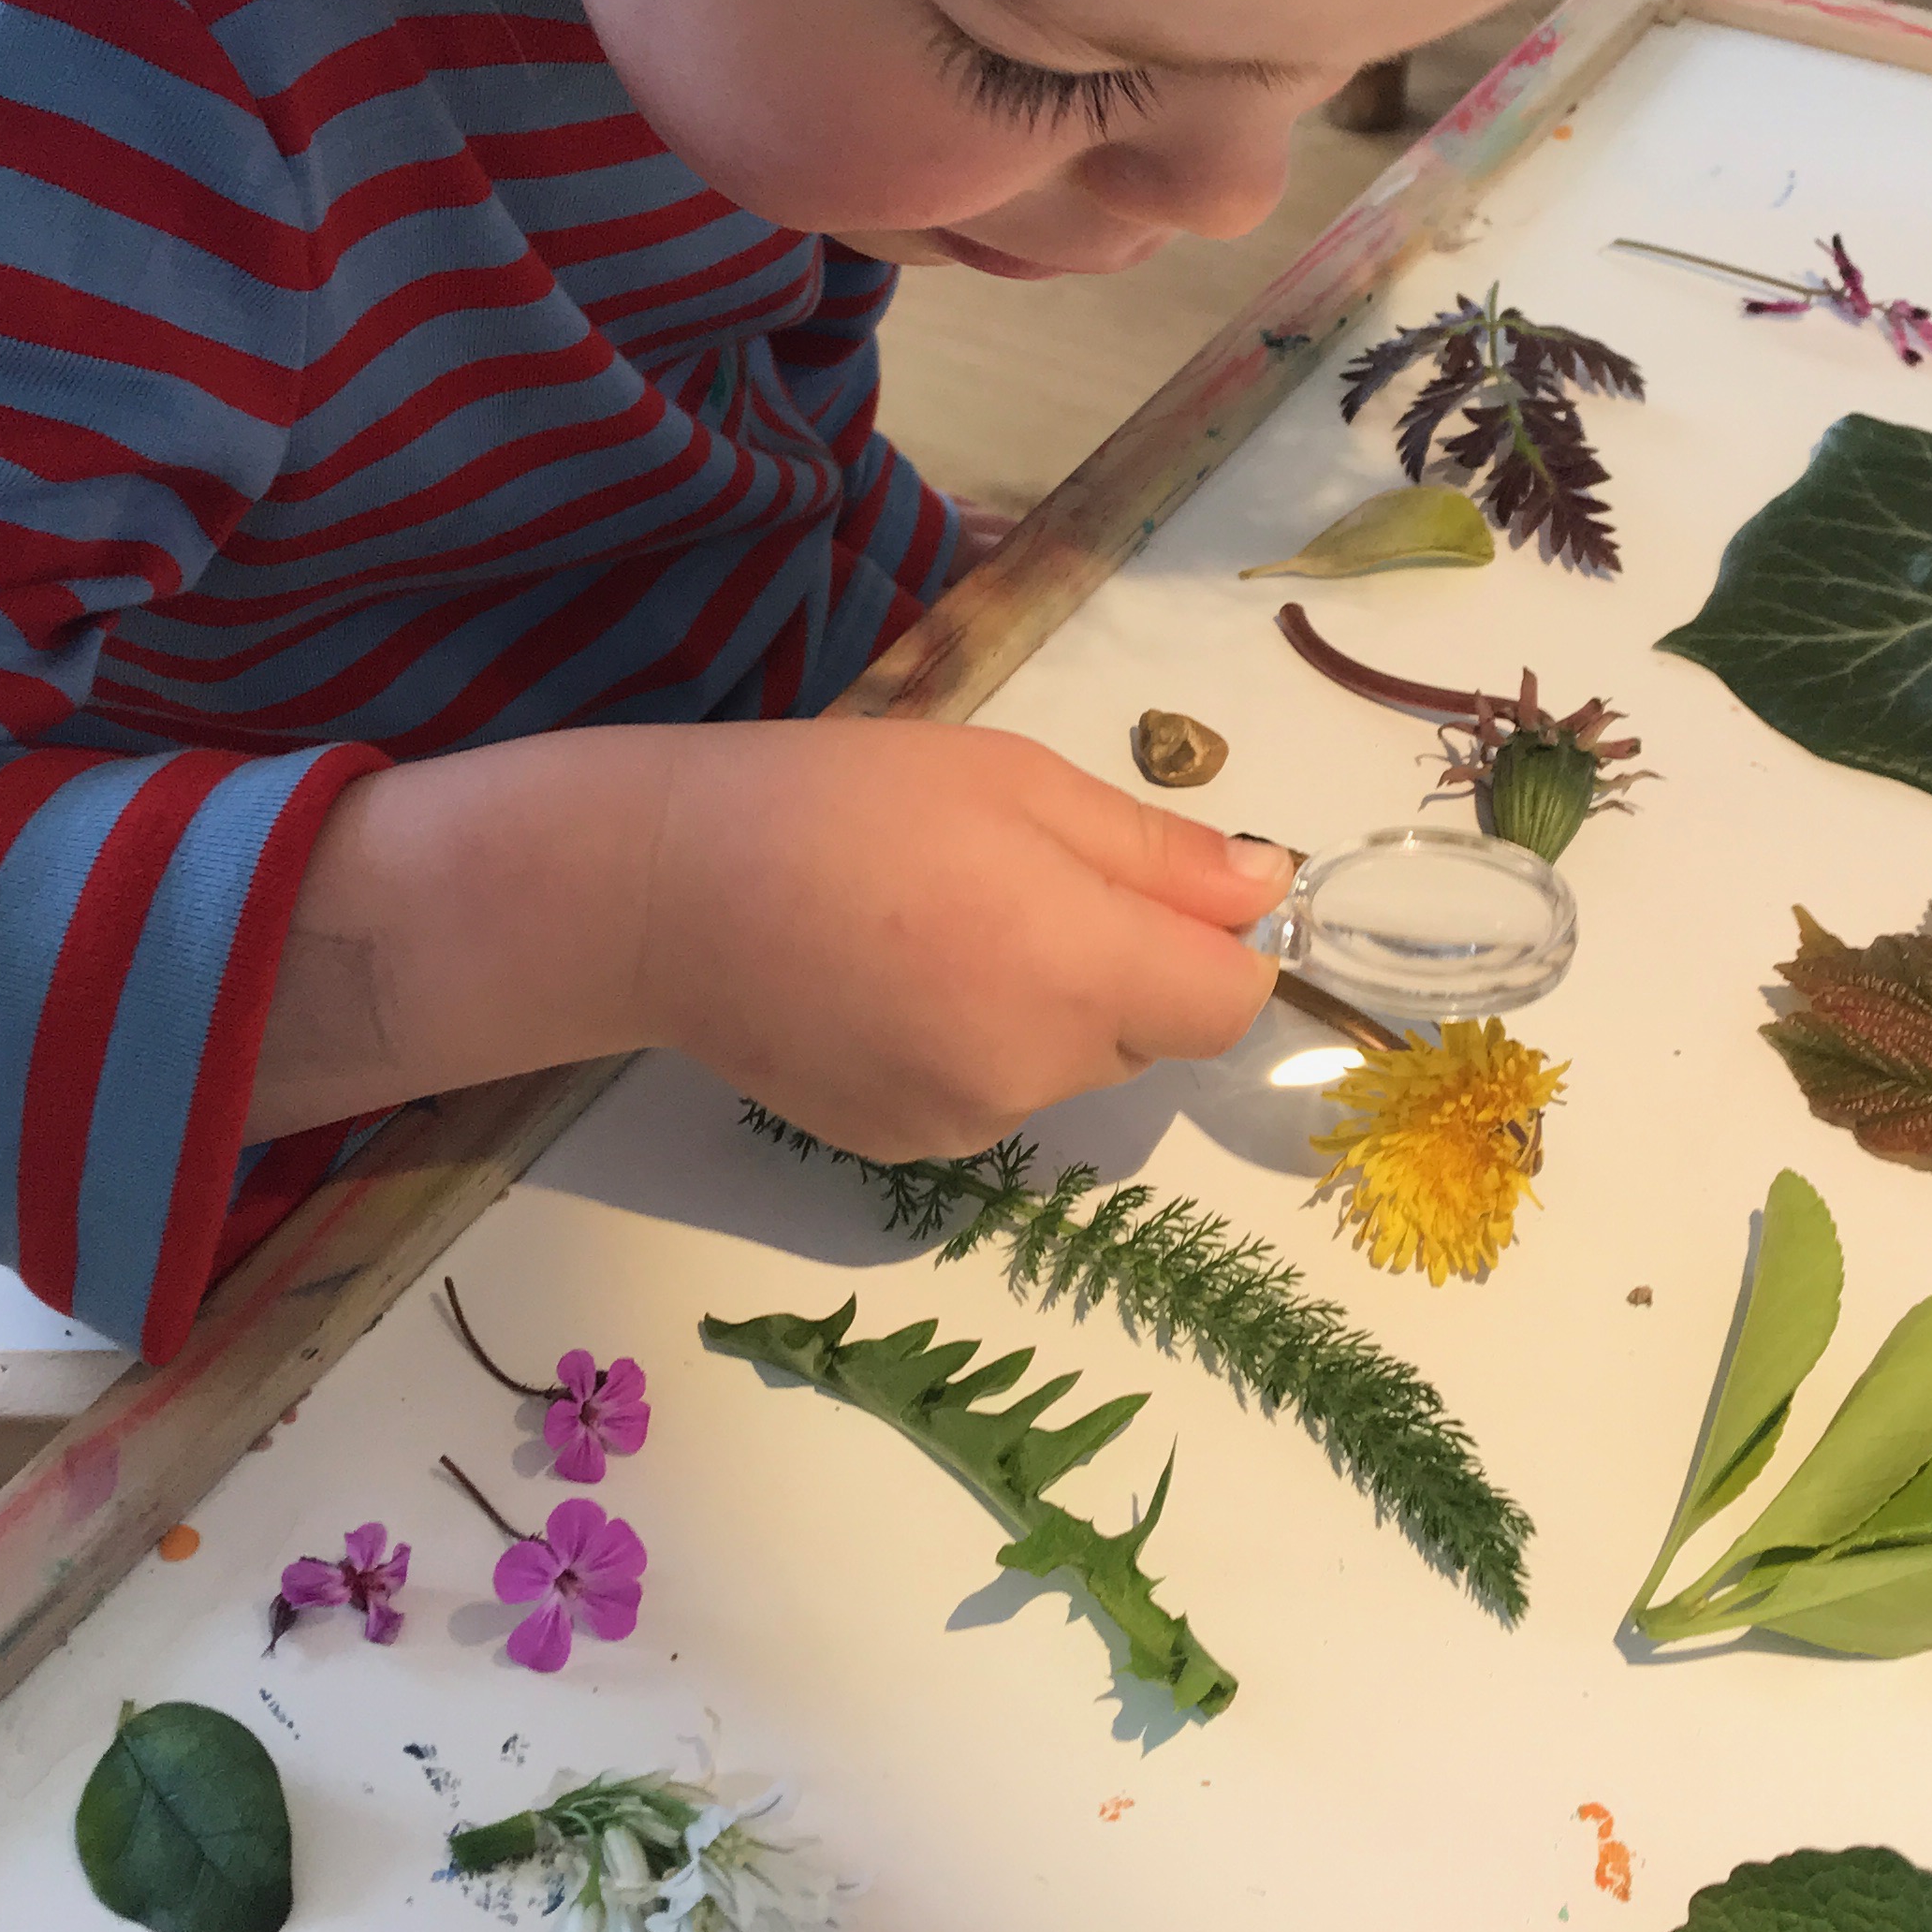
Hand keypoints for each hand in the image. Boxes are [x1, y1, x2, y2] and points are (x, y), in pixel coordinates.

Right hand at [641, 719, 1282, 1155]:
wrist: (663, 893)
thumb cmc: (845, 804)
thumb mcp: (1018, 782)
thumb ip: (1157, 850)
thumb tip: (1269, 892)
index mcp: (1078, 971)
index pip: (1230, 1004)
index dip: (1220, 946)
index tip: (1164, 891)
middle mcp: (1036, 1074)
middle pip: (1148, 1036)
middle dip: (1119, 966)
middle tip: (1012, 879)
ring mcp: (965, 1125)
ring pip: (1066, 1066)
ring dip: (1044, 1008)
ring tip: (935, 927)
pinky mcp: (902, 1149)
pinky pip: (990, 1096)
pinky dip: (971, 1044)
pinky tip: (888, 983)